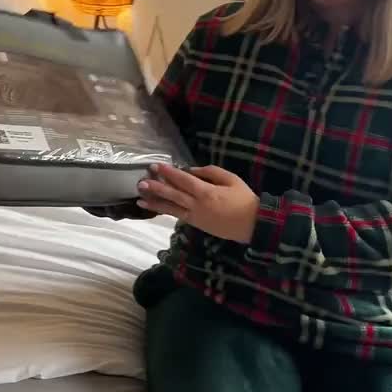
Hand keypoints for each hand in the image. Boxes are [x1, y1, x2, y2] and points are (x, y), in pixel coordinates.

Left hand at [137, 163, 258, 242]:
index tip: (156, 166)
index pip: (183, 180)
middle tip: (141, 182)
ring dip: (155, 203)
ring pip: (171, 208)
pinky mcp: (196, 224)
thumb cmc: (244, 199)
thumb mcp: (231, 179)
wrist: (252, 225)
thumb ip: (210, 172)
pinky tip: (154, 208)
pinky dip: (165, 211)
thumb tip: (192, 170)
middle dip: (156, 187)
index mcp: (207, 192)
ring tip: (139, 199)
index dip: (168, 173)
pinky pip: (177, 216)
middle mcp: (197, 205)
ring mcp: (195, 216)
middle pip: (173, 195)